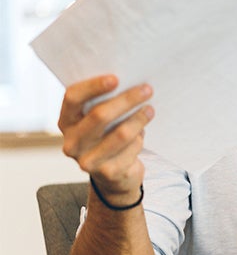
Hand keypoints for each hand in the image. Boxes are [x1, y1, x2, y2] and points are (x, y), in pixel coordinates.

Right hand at [59, 75, 153, 203]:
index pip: (72, 98)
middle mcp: (72, 142)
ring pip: (120, 134)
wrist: (114, 176)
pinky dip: (139, 139)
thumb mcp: (101, 121)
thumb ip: (105, 103)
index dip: (93, 86)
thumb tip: (131, 82)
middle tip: (147, 89)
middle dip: (126, 100)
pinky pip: (131, 149)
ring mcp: (88, 161)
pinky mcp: (108, 173)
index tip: (116, 78)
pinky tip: (141, 135)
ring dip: (139, 119)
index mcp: (66, 122)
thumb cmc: (108, 137)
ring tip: (150, 110)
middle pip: (99, 115)